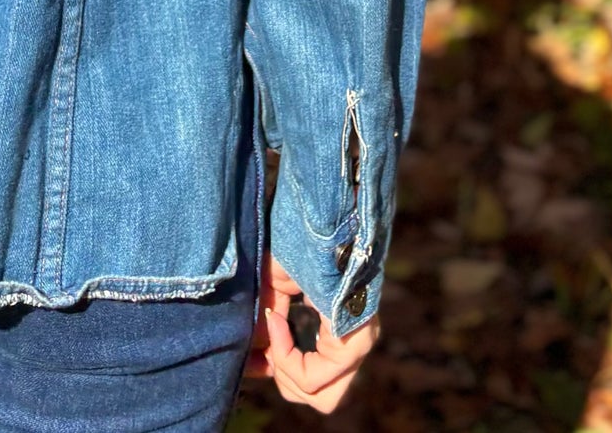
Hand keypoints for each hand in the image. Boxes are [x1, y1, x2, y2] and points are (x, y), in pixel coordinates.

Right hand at [245, 254, 377, 413]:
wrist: (317, 213)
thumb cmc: (299, 241)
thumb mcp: (277, 284)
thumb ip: (269, 321)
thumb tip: (253, 351)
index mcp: (344, 330)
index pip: (318, 382)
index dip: (281, 374)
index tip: (256, 353)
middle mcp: (356, 343)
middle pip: (322, 398)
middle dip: (286, 379)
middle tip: (268, 351)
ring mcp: (358, 344)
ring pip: (321, 396)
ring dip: (287, 373)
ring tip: (274, 334)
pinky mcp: (353, 342)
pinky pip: (314, 376)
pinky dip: (287, 358)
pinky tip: (277, 320)